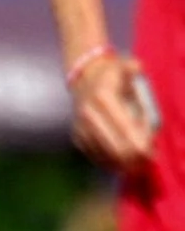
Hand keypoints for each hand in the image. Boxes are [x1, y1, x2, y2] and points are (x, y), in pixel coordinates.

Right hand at [70, 51, 158, 170]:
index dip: (141, 143)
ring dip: (124, 163)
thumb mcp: (123, 66)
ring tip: (138, 163)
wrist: (85, 78)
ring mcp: (81, 127)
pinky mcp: (77, 137)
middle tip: (147, 159)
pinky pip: (96, 157)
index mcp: (103, 97)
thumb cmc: (112, 75)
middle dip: (135, 158)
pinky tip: (123, 163)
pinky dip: (111, 163)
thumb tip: (138, 69)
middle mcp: (88, 114)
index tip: (152, 150)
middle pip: (117, 147)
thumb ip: (132, 68)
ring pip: (106, 156)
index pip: (126, 128)